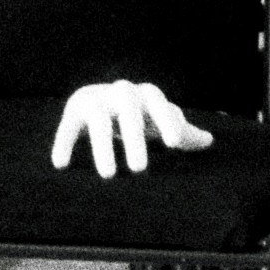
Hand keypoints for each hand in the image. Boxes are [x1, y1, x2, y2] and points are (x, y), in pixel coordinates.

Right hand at [49, 81, 214, 178]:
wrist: (104, 97)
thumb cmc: (143, 115)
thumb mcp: (162, 120)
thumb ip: (183, 132)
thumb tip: (209, 141)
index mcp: (148, 96)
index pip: (160, 105)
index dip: (167, 122)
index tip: (174, 144)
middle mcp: (122, 93)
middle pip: (129, 112)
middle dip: (135, 139)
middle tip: (140, 170)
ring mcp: (97, 99)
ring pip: (99, 122)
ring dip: (103, 148)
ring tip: (109, 176)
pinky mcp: (75, 110)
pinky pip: (68, 127)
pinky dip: (64, 143)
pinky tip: (61, 165)